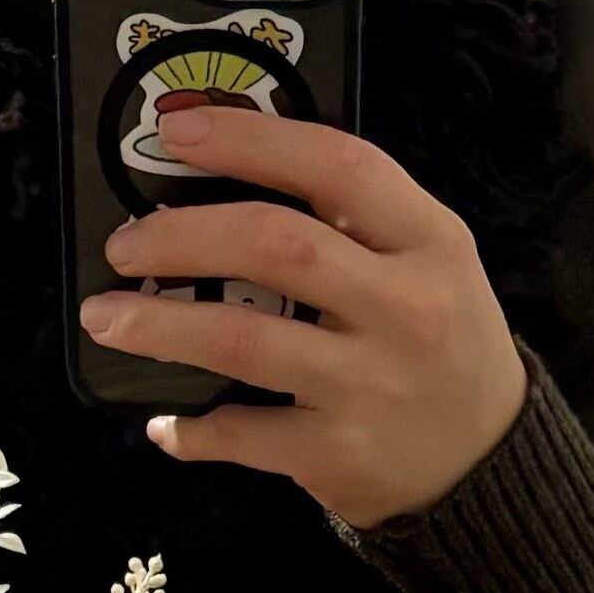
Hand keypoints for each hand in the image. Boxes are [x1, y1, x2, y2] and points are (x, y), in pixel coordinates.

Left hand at [81, 109, 528, 529]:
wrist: (488, 461)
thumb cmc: (441, 344)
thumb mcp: (432, 263)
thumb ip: (357, 222)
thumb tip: (230, 181)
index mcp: (428, 241)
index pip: (336, 166)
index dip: (251, 141)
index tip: (179, 131)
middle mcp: (401, 308)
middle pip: (275, 247)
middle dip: (183, 237)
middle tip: (123, 244)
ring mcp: (366, 386)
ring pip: (243, 340)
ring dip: (159, 325)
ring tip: (104, 317)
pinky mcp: (335, 455)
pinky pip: (242, 433)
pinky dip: (192, 430)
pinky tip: (163, 423)